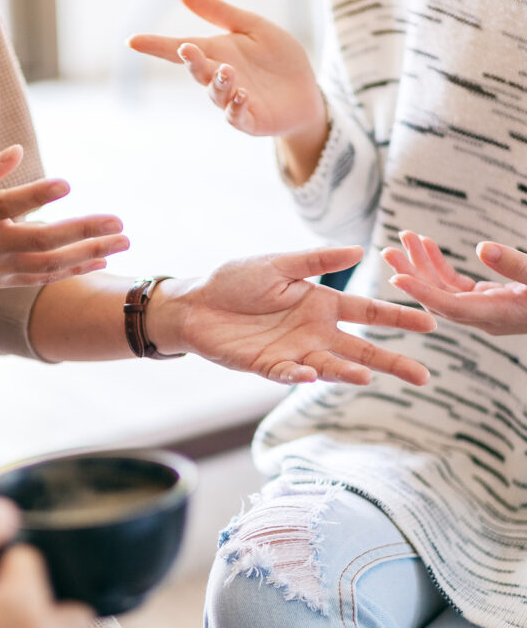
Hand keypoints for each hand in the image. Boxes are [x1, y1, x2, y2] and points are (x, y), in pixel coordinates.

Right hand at [0, 145, 129, 309]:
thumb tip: (17, 149)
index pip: (9, 205)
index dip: (37, 195)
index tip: (66, 185)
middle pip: (43, 241)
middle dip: (84, 231)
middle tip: (120, 221)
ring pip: (51, 264)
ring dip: (90, 252)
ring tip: (124, 241)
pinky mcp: (3, 282)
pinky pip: (44, 278)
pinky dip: (73, 269)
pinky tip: (100, 258)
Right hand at [128, 0, 327, 170]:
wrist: (305, 91)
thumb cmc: (276, 59)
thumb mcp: (250, 26)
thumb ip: (217, 11)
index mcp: (216, 53)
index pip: (180, 49)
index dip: (156, 46)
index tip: (132, 41)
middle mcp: (219, 78)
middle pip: (198, 71)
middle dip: (192, 62)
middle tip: (187, 49)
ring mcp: (232, 101)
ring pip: (216, 94)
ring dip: (218, 83)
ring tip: (226, 71)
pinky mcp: (250, 120)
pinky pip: (237, 116)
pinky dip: (236, 106)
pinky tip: (242, 95)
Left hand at [147, 245, 435, 385]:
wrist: (196, 302)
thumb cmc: (235, 280)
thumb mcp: (277, 265)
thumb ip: (315, 261)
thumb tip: (360, 250)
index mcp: (320, 303)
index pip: (367, 311)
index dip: (397, 317)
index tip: (431, 322)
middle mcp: (313, 331)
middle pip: (359, 348)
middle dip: (391, 361)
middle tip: (423, 376)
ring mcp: (292, 350)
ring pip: (328, 365)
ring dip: (346, 371)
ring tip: (367, 375)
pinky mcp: (266, 365)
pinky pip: (287, 373)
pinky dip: (298, 374)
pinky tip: (308, 372)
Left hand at [382, 231, 526, 335]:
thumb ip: (516, 264)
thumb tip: (481, 247)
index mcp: (498, 315)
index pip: (450, 306)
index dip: (421, 293)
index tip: (394, 279)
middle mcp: (486, 317)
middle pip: (437, 299)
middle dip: (411, 274)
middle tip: (387, 250)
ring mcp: (486, 309)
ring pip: (443, 289)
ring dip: (422, 265)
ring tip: (404, 238)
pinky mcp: (490, 298)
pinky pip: (455, 284)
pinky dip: (440, 265)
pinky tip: (426, 244)